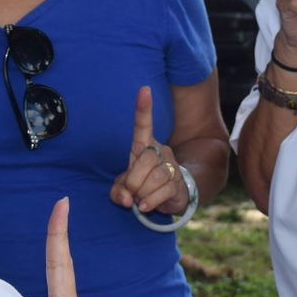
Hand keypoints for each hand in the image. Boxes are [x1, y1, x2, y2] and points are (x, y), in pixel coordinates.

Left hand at [109, 86, 190, 213]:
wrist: (167, 199)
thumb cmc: (141, 186)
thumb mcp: (122, 188)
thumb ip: (118, 191)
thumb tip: (127, 198)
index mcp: (144, 146)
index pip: (143, 125)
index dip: (143, 108)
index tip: (144, 89)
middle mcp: (160, 152)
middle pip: (146, 158)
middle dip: (133, 179)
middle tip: (131, 191)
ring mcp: (171, 167)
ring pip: (156, 176)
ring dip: (142, 192)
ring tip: (139, 199)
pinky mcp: (178, 184)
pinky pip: (162, 191)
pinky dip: (149, 202)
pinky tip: (145, 206)